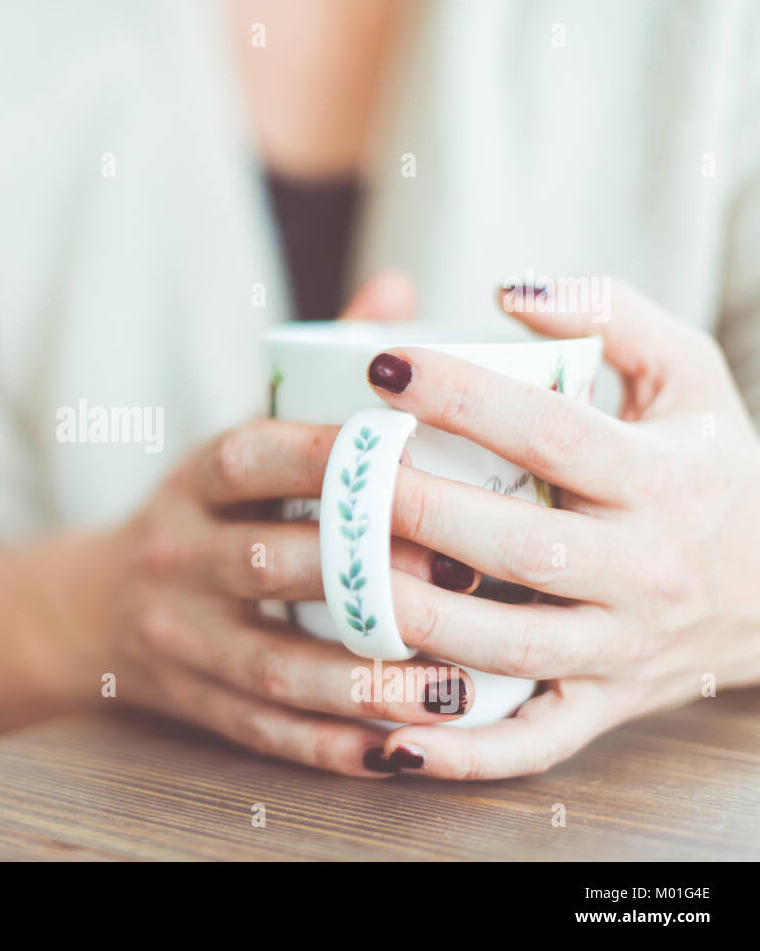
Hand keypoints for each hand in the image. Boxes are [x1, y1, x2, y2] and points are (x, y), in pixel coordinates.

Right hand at [88, 273, 482, 775]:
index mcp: (190, 481)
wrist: (92, 609)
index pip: (251, 455)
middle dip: (368, 571)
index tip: (418, 452)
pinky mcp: (191, 700)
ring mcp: (178, 634)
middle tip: (469, 575)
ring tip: (455, 690)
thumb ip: (312, 375)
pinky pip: (262, 730)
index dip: (329, 453)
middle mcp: (174, 554)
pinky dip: (328, 745)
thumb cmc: (201, 514)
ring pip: (271, 662)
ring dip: (363, 677)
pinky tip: (396, 753)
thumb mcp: (234, 443)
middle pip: (269, 562)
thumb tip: (400, 289)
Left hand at [361, 278, 759, 778]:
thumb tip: (510, 290)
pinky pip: (533, 743)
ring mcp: (622, 647)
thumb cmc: (711, 464)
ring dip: (414, 620)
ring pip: (508, 644)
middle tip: (333, 474)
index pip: (550, 431)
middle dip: (413, 509)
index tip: (385, 361)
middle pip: (515, 543)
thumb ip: (613, 314)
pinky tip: (388, 739)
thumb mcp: (688, 375)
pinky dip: (464, 753)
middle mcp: (644, 567)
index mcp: (661, 478)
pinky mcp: (606, 705)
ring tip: (332, 581)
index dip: (462, 394)